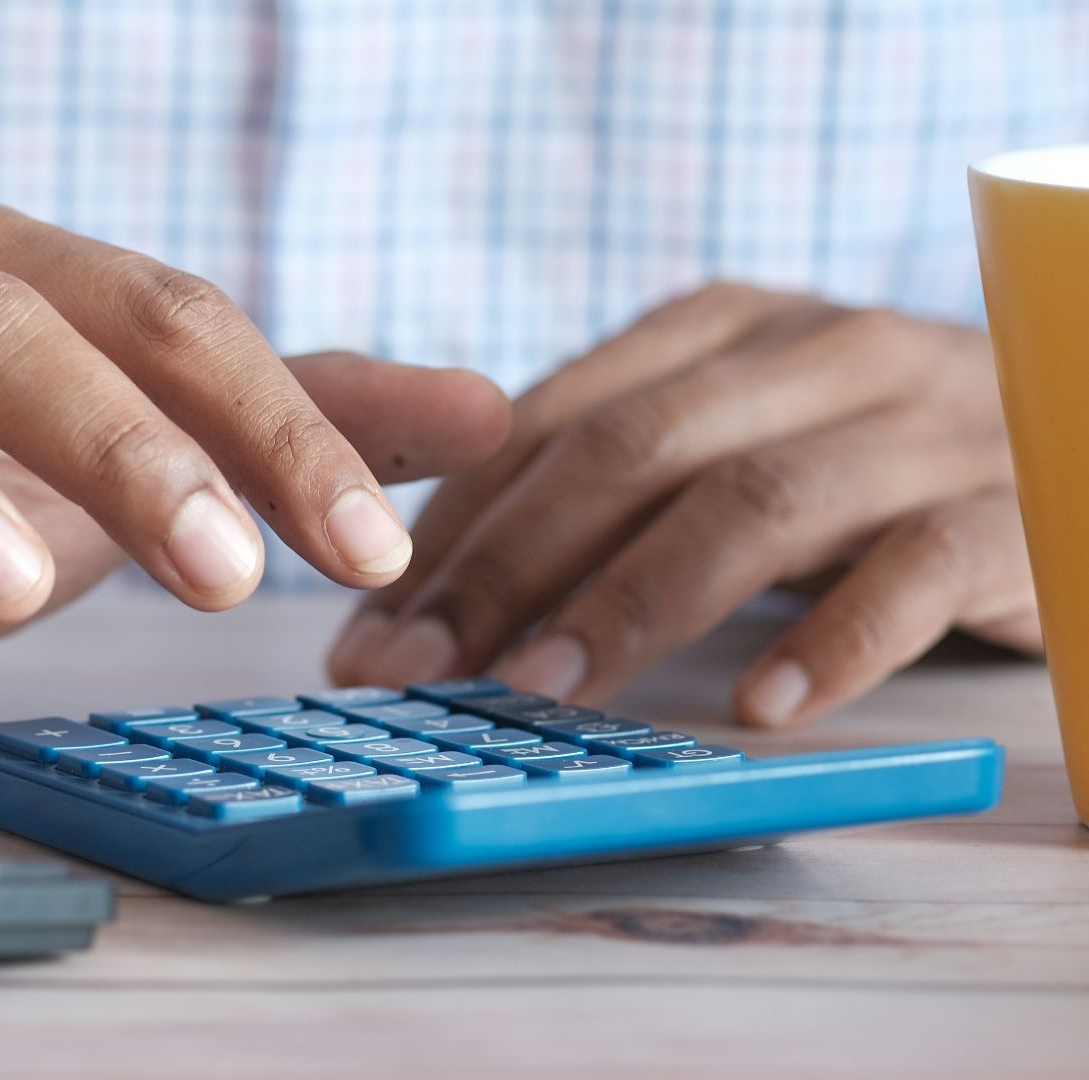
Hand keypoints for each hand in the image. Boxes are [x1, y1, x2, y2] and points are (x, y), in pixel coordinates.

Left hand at [329, 283, 1040, 727]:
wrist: (1074, 435)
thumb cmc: (860, 463)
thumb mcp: (728, 438)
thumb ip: (606, 484)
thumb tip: (428, 593)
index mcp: (723, 326)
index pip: (552, 419)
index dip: (452, 527)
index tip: (371, 627)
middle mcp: (814, 352)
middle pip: (630, 453)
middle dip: (503, 567)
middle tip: (417, 671)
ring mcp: (916, 421)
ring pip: (751, 502)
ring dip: (630, 603)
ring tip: (540, 692)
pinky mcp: (1007, 504)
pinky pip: (913, 569)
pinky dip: (832, 637)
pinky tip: (761, 704)